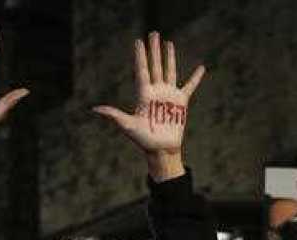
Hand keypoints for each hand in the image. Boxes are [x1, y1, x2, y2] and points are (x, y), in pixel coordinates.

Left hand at [92, 32, 204, 181]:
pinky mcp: (180, 102)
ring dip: (169, 57)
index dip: (140, 55)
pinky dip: (195, 78)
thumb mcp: (128, 126)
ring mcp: (168, 95)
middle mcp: (156, 91)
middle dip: (154, 50)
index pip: (141, 70)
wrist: (160, 150)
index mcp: (144, 94)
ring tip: (168, 43)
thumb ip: (114, 115)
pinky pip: (189, 87)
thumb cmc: (143, 140)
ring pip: (169, 71)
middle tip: (153, 33)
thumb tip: (95, 109)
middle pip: (154, 65)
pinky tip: (201, 68)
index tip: (138, 41)